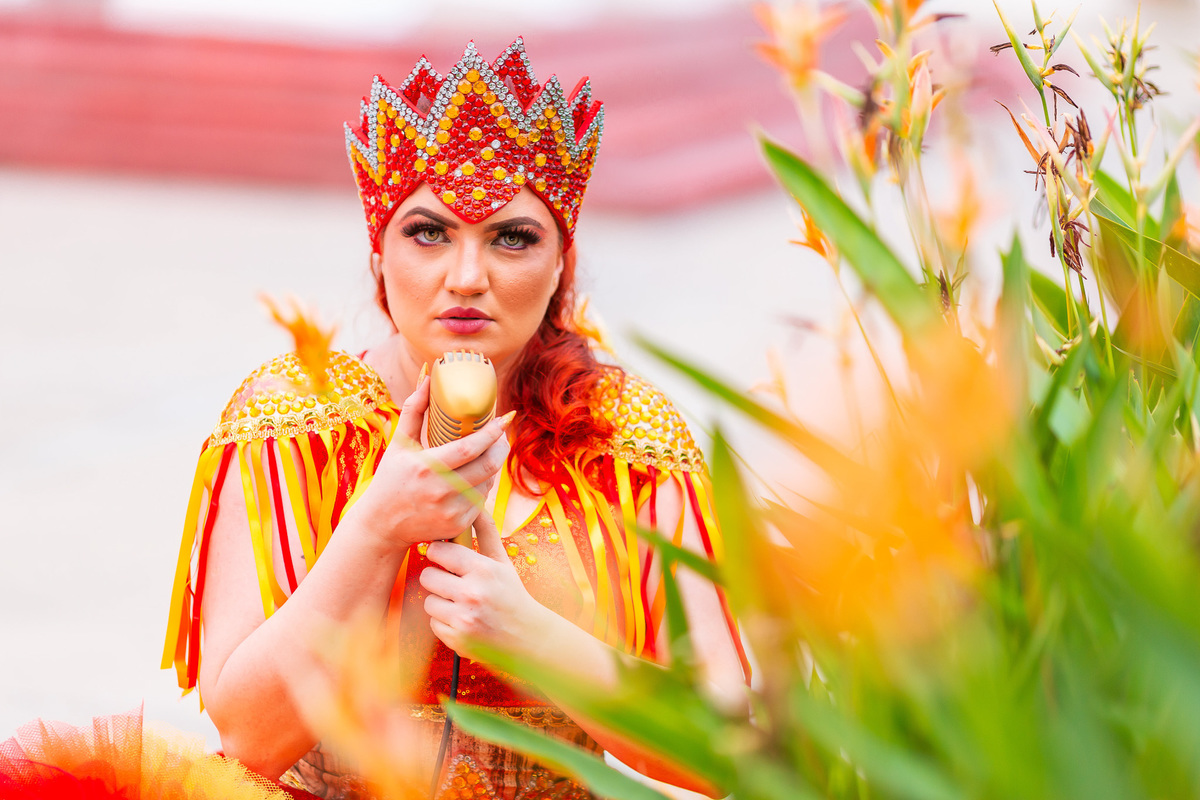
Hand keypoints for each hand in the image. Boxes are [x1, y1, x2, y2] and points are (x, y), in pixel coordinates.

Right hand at [354, 374, 510, 550]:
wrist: (382, 525)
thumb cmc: (390, 478)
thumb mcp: (399, 443)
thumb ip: (414, 408)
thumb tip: (428, 375)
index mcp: (426, 467)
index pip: (470, 448)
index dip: (492, 432)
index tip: (506, 417)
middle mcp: (441, 491)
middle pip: (488, 466)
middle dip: (501, 446)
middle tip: (502, 433)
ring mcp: (451, 511)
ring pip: (488, 482)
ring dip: (492, 465)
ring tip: (485, 453)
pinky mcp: (458, 524)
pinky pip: (482, 501)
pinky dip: (482, 486)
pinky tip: (473, 477)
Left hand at [419, 511, 548, 659]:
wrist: (527, 637)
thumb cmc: (512, 595)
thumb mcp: (502, 561)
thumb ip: (486, 531)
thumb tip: (475, 504)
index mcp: (483, 570)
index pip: (439, 551)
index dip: (439, 553)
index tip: (445, 558)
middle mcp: (472, 594)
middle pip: (427, 576)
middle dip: (437, 578)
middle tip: (453, 582)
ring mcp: (463, 619)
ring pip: (428, 601)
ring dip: (440, 602)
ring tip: (460, 603)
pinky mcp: (457, 640)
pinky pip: (433, 623)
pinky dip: (445, 622)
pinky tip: (463, 620)